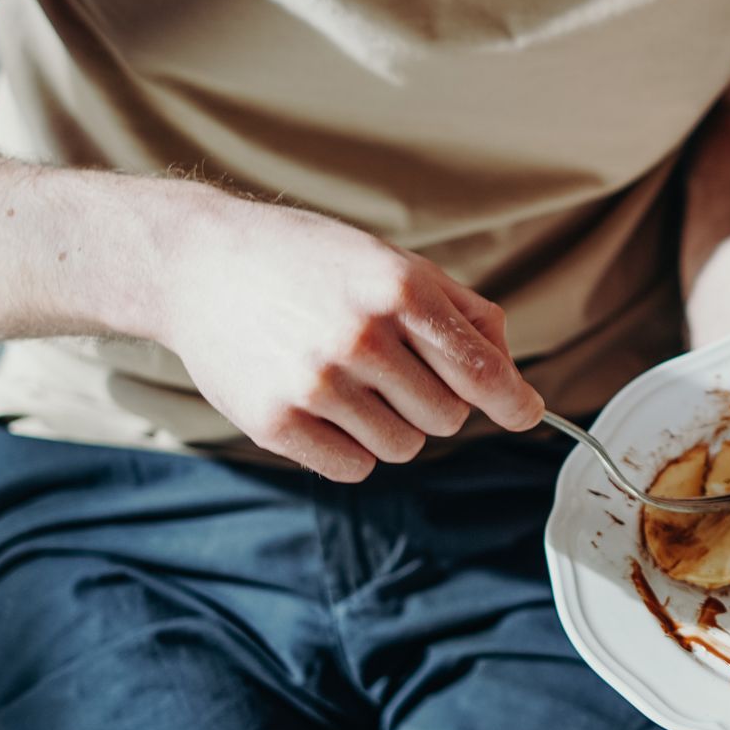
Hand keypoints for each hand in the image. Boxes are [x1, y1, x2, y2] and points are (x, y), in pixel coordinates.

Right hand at [148, 188, 544, 481]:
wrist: (202, 263)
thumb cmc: (311, 262)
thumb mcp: (394, 262)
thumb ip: (462, 312)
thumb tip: (509, 373)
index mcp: (401, 290)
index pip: (480, 370)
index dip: (512, 401)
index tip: (526, 414)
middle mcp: (362, 337)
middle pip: (447, 417)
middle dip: (436, 401)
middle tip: (397, 370)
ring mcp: (316, 383)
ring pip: (404, 447)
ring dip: (393, 426)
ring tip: (355, 382)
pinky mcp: (275, 422)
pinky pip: (353, 468)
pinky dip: (352, 448)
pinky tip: (326, 406)